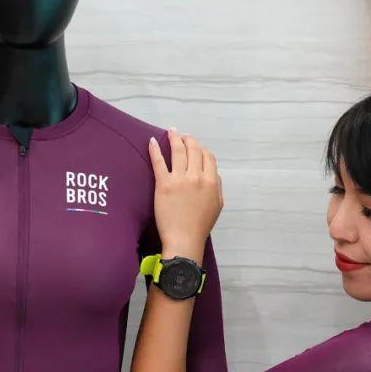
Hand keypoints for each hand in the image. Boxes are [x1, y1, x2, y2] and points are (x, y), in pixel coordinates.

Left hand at [148, 128, 223, 258]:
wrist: (184, 239)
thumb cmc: (201, 225)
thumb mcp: (218, 205)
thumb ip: (218, 186)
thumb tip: (214, 174)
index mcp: (212, 181)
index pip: (208, 156)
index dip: (201, 149)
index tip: (195, 147)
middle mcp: (197, 176)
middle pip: (194, 149)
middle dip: (188, 139)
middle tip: (182, 135)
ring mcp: (180, 179)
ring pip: (178, 151)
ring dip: (175, 138)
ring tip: (171, 132)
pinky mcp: (164, 184)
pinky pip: (159, 162)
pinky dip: (155, 149)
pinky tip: (152, 141)